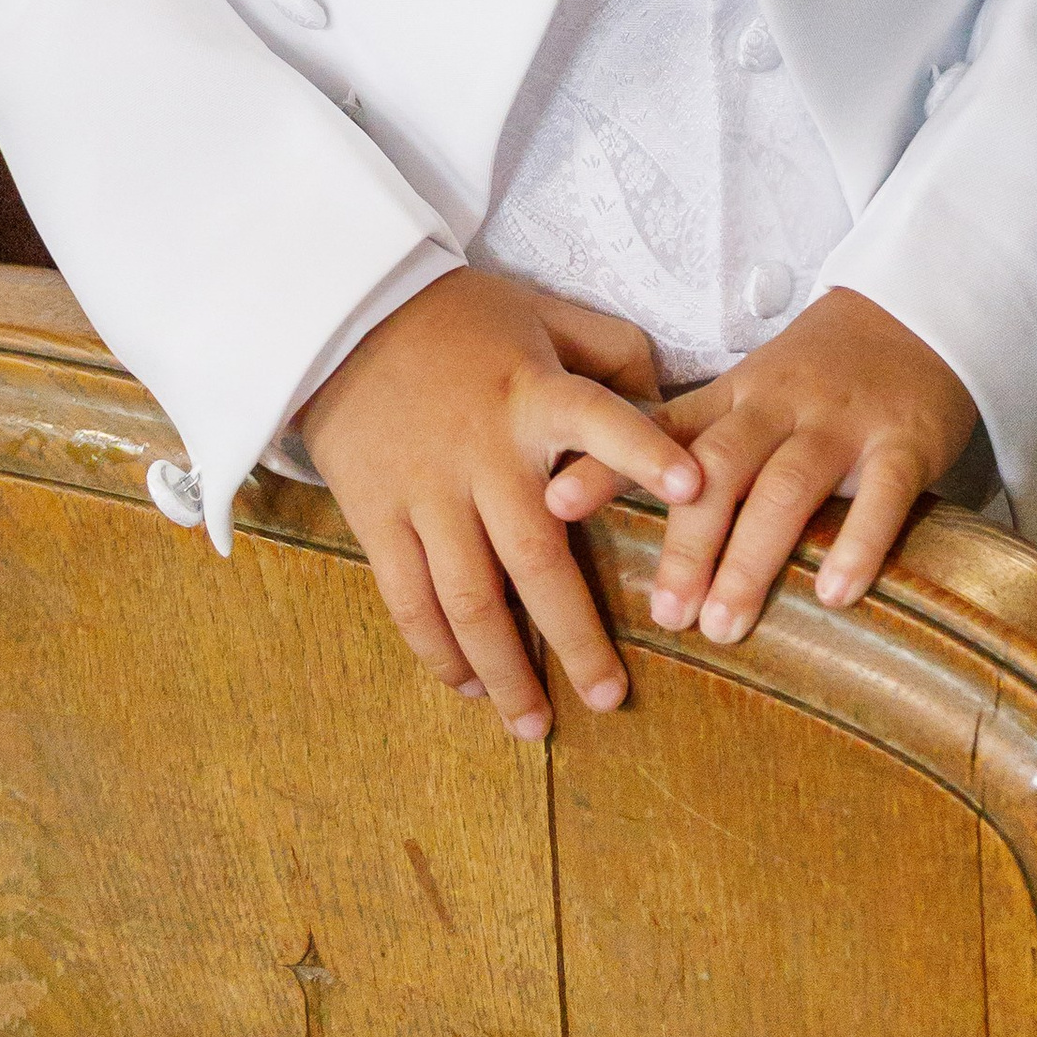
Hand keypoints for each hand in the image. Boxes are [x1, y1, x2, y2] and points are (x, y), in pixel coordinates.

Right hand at [297, 270, 699, 739]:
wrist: (341, 317)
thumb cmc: (459, 318)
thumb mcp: (542, 312)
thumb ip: (611, 350)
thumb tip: (670, 397)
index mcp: (534, 396)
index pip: (600, 419)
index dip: (645, 451)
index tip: (695, 487)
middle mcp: (485, 452)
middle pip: (537, 559)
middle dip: (576, 637)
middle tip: (609, 697)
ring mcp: (425, 491)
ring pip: (470, 600)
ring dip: (504, 670)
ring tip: (535, 724)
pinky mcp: (376, 515)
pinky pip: (409, 599)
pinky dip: (438, 651)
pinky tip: (466, 684)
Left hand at [549, 287, 976, 646]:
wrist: (916, 316)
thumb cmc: (818, 373)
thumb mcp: (747, 393)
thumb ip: (690, 442)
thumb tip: (600, 502)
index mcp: (734, 397)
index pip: (660, 432)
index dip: (608, 469)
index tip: (554, 508)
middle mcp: (779, 406)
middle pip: (721, 469)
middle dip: (689, 543)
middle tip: (667, 615)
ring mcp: (842, 422)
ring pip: (788, 485)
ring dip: (753, 557)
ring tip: (725, 622)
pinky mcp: (904, 441)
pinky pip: (881, 493)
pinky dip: (858, 542)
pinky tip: (833, 595)